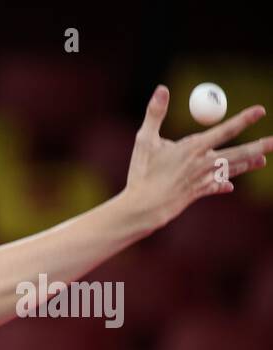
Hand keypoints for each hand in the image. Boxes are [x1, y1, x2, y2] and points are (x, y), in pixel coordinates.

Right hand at [123, 85, 270, 231]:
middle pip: (238, 153)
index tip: (260, 110)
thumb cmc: (142, 173)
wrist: (143, 208)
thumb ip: (155, 114)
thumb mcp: (144, 140)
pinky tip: (229, 185)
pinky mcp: (198, 193)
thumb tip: (161, 88)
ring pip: (231, 170)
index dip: (244, 119)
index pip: (225, 130)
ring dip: (247, 164)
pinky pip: (216, 187)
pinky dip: (223, 184)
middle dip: (259, 147)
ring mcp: (203, 180)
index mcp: (193, 149)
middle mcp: (203, 164)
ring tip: (262, 160)